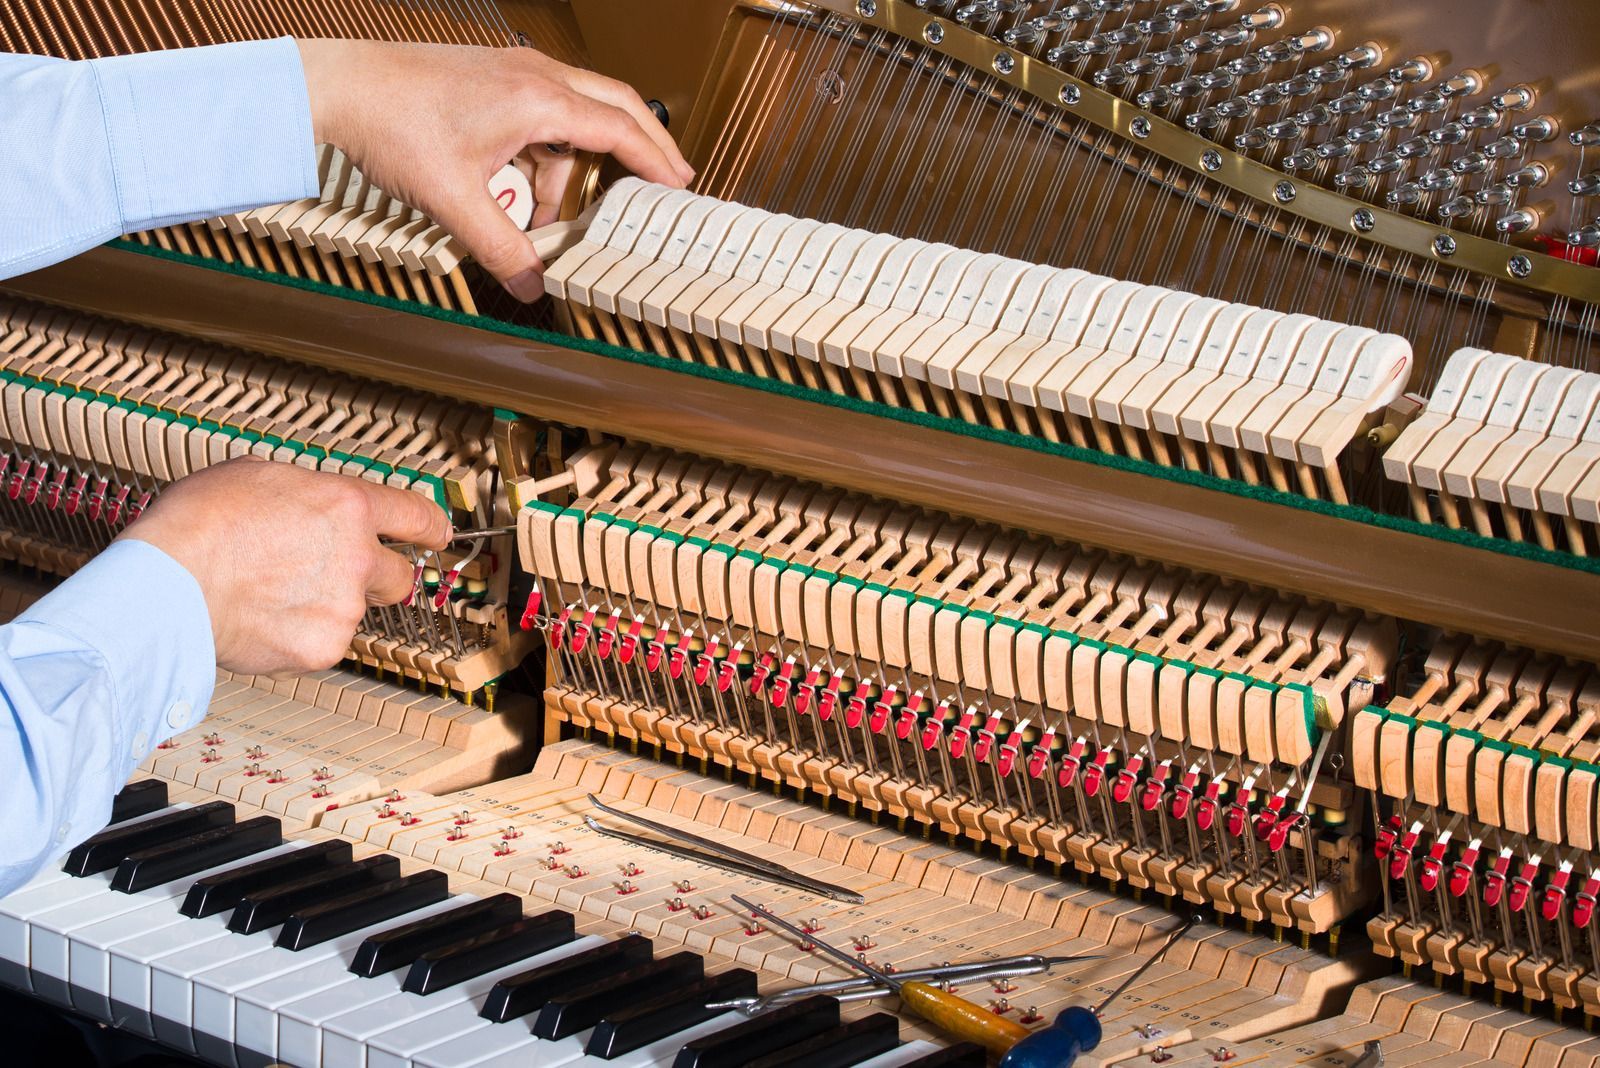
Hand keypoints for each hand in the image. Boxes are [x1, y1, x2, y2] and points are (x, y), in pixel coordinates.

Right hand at [120, 458, 451, 674]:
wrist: (168, 581)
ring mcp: (343, 606)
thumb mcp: (258, 476)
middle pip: (400, 575)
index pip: (414, 515)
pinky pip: (323, 642)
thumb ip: (305, 493)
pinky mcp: (322, 647)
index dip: (431, 527)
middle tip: (341, 577)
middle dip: (380, 578)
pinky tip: (264, 620)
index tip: (438, 535)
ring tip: (271, 595)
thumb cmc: (198, 524)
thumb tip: (310, 502)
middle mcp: (356, 556)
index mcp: (346, 505)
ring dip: (326, 607)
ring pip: (353, 612)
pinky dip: (300, 636)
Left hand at [295, 38, 692, 301]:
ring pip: (577, 114)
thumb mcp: (454, 201)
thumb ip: (502, 248)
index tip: (682, 188)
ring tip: (556, 216)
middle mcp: (536, 76)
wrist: (339, 84)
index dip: (658, 162)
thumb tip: (533, 287)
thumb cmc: (391, 124)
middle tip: (669, 182)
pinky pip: (544, 114)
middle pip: (616, 106)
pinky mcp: (494, 78)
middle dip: (645, 147)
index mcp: (538, 99)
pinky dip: (548, 152)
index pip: (621, 130)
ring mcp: (515, 72)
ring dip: (577, 164)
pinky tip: (523, 189)